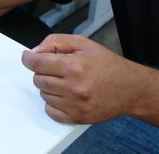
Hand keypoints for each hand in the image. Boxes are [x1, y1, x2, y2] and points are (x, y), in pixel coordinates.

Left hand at [21, 34, 144, 123]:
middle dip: (43, 71)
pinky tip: (66, 94)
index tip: (28, 57)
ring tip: (66, 81)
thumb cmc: (108, 65)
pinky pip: (51, 111)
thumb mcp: (83, 43)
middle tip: (57, 68)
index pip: (37, 63)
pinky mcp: (77, 117)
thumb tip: (35, 52)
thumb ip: (56, 42)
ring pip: (43, 95)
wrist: (131, 89)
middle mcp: (73, 87)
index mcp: (74, 66)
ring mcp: (75, 105)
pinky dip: (53, 103)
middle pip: (38, 79)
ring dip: (49, 87)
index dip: (29, 58)